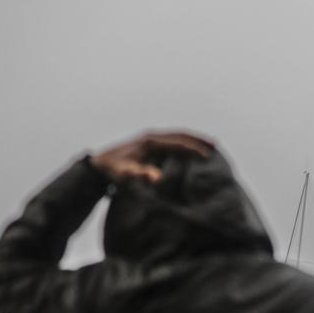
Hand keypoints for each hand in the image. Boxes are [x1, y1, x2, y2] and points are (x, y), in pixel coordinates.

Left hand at [89, 131, 214, 183]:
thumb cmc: (112, 171)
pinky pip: (171, 139)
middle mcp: (151, 136)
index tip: (208, 156)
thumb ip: (140, 175)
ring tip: (208, 144)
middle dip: (198, 139)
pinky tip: (189, 148)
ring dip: (192, 138)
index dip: (193, 149)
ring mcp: (149, 137)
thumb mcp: (125, 175)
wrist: (98, 164)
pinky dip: (184, 141)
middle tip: (215, 145)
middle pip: (180, 134)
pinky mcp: (148, 142)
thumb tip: (157, 178)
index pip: (178, 143)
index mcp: (150, 141)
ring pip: (177, 135)